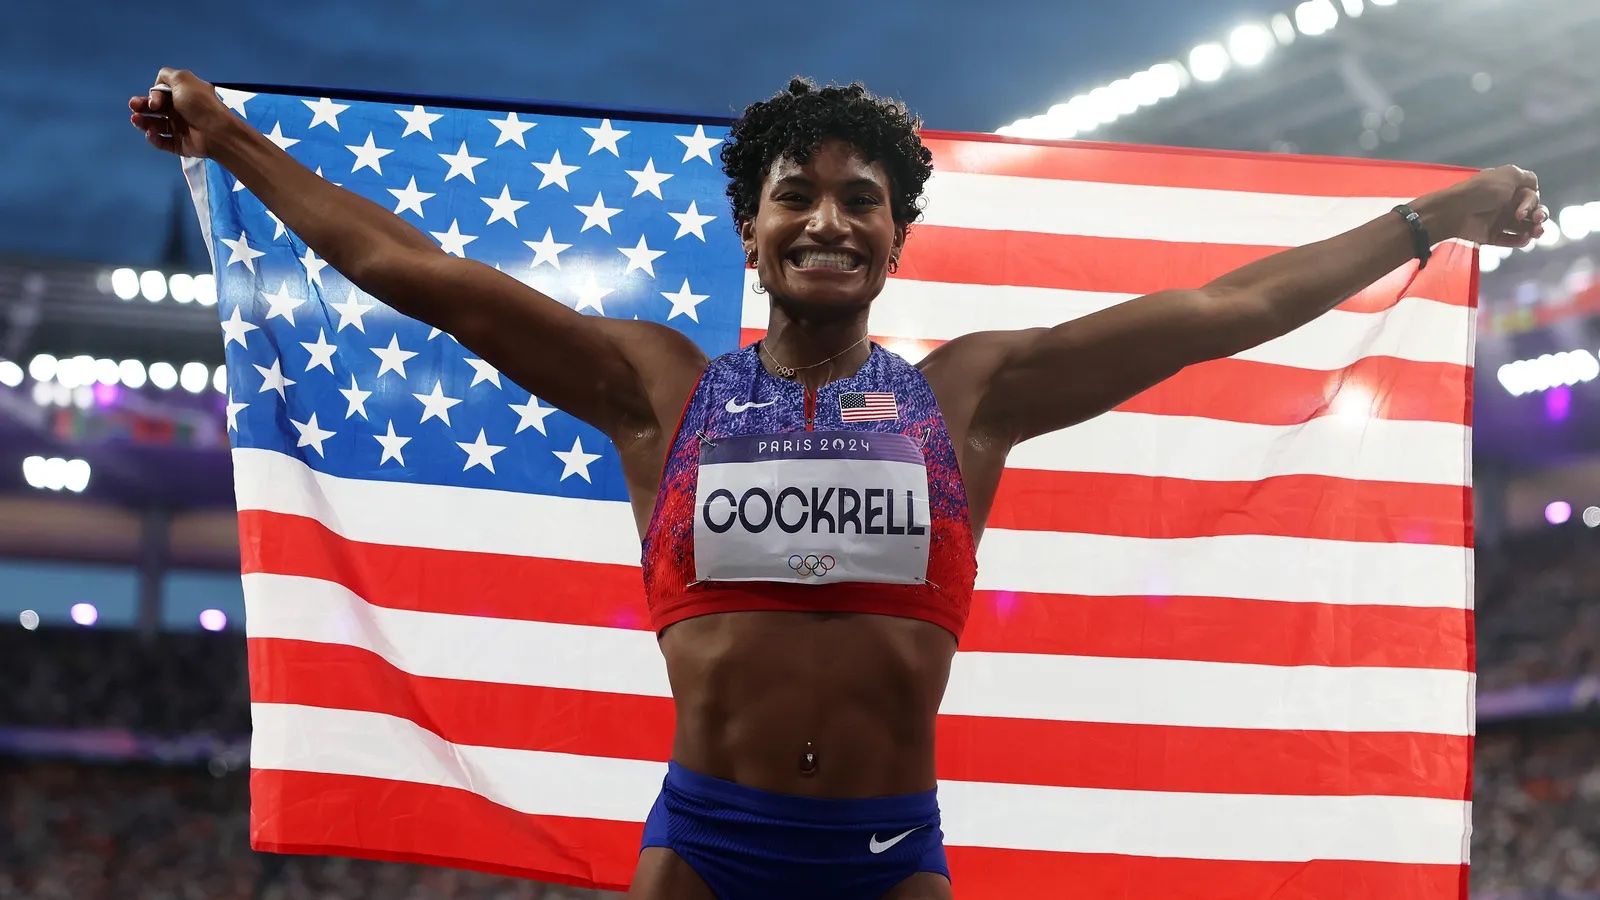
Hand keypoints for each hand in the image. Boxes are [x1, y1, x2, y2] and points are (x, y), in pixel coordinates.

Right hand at [127, 68, 232, 158]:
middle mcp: (180, 110)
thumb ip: (167, 75)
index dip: (152, 96)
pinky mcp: (179, 144)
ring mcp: (180, 128)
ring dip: (143, 122)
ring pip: (155, 125)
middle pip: (154, 109)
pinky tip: (151, 133)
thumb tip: (157, 84)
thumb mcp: (183, 79)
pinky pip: (162, 141)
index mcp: (182, 95)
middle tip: (134, 108)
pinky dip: (154, 138)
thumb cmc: (200, 104)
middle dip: (141, 108)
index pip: (159, 94)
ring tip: (137, 120)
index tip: (153, 102)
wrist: (217, 132)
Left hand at [1417, 164, 1548, 248]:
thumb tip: (1536, 185)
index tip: (1525, 208)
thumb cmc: (1483, 190)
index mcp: (1510, 189)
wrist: (1456, 210)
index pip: (1532, 196)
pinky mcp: (1491, 236)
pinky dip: (1519, 240)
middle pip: (1532, 212)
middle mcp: (1506, 204)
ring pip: (1524, 227)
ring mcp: (1499, 221)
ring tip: (1536, 232)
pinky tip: (1525, 239)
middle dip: (1540, 216)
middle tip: (1538, 220)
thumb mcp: (1508, 174)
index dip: (1533, 202)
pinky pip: (1510, 240)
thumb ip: (1526, 177)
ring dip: (1534, 229)